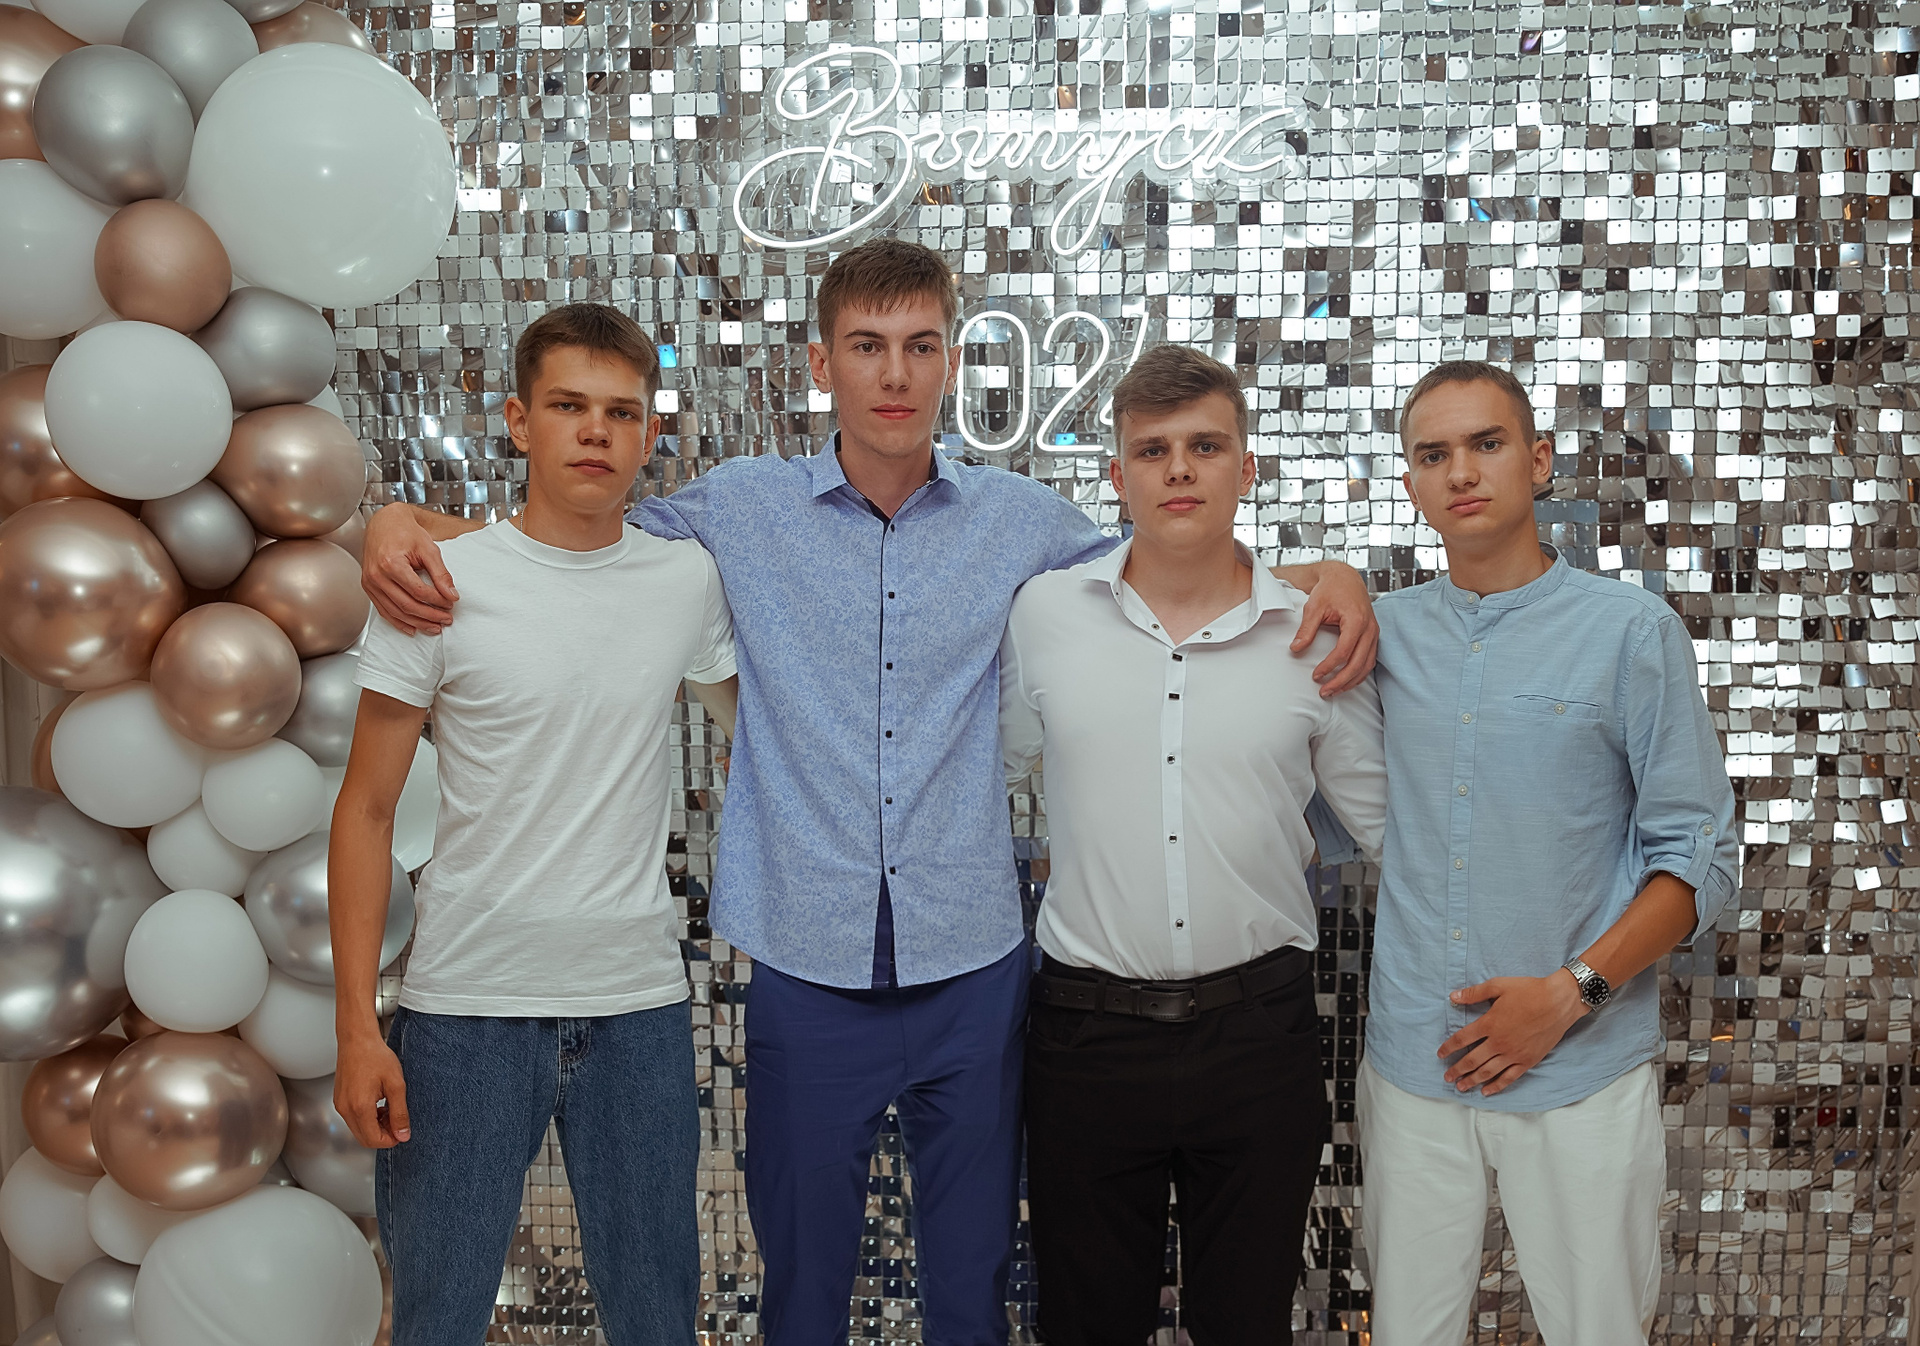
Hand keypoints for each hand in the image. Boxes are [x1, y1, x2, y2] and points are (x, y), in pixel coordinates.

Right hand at [335, 1032, 410, 1147]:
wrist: (357, 1040)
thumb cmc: (375, 1057)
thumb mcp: (396, 1085)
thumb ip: (400, 1113)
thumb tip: (403, 1135)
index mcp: (359, 1107)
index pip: (373, 1140)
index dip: (391, 1140)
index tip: (402, 1132)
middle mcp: (345, 1109)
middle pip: (364, 1138)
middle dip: (383, 1135)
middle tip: (397, 1120)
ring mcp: (340, 1105)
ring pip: (359, 1130)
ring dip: (375, 1127)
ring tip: (389, 1109)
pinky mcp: (339, 1100)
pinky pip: (353, 1119)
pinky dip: (367, 1118)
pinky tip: (379, 1104)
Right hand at [363, 503, 457, 634]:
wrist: (384, 523)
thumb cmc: (404, 532)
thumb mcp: (428, 548)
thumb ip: (441, 573)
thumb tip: (451, 595)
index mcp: (391, 563)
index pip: (419, 591)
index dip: (437, 601)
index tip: (451, 604)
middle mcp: (377, 575)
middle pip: (407, 605)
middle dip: (429, 616)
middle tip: (446, 619)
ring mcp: (370, 583)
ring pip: (395, 612)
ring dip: (416, 622)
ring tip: (434, 627)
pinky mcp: (368, 587)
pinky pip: (383, 610)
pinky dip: (399, 621)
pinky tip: (413, 627)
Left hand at [1291, 562, 1377, 695]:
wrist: (1345, 577)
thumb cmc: (1331, 589)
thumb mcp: (1314, 607)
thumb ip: (1306, 629)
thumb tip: (1296, 649)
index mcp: (1356, 620)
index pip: (1344, 651)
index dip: (1329, 666)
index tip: (1316, 675)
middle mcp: (1370, 628)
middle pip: (1358, 663)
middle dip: (1341, 681)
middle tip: (1324, 691)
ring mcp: (1374, 633)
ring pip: (1366, 665)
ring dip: (1351, 681)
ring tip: (1333, 691)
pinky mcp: (1373, 636)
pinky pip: (1369, 660)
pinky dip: (1358, 673)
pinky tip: (1345, 681)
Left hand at [1437, 971, 1587, 1096]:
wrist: (1559, 1002)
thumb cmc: (1529, 991)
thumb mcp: (1498, 985)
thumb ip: (1474, 993)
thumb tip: (1453, 997)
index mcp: (1490, 1023)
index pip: (1462, 1039)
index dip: (1449, 1048)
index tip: (1440, 1054)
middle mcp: (1499, 1042)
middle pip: (1472, 1060)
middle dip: (1457, 1070)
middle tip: (1447, 1077)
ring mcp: (1514, 1054)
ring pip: (1488, 1072)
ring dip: (1472, 1081)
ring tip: (1461, 1087)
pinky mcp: (1528, 1060)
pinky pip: (1509, 1077)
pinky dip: (1497, 1086)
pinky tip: (1487, 1091)